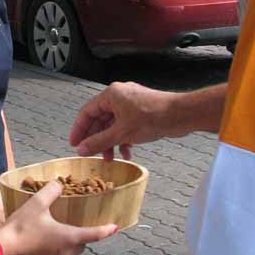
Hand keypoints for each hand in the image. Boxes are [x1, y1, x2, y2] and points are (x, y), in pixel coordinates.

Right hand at [0, 181, 115, 254]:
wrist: (3, 252)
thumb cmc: (21, 227)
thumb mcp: (36, 203)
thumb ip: (50, 191)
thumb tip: (58, 183)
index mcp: (69, 238)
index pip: (94, 234)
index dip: (106, 230)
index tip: (116, 227)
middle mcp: (66, 253)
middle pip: (82, 244)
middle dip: (82, 234)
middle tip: (76, 222)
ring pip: (69, 251)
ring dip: (67, 242)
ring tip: (56, 230)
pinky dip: (55, 248)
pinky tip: (42, 240)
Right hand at [69, 81, 227, 157]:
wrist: (181, 115)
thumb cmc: (152, 117)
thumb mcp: (121, 133)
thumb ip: (99, 142)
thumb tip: (81, 149)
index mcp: (111, 95)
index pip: (87, 112)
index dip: (79, 129)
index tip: (74, 144)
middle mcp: (119, 96)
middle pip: (100, 119)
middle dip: (97, 139)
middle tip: (92, 155)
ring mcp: (131, 104)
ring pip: (113, 124)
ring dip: (111, 142)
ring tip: (111, 159)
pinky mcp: (141, 111)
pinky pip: (126, 125)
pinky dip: (124, 138)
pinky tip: (128, 152)